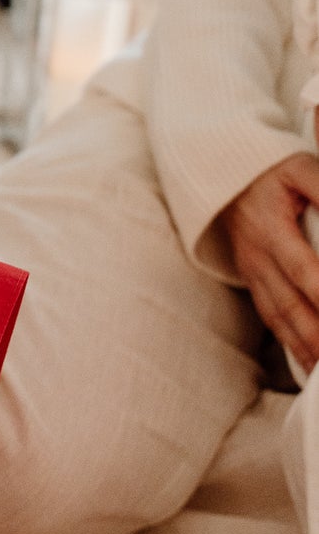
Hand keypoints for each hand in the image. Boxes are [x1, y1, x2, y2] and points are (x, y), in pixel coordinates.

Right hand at [221, 151, 318, 375]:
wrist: (223, 178)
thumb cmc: (270, 172)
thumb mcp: (299, 168)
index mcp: (270, 228)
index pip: (302, 268)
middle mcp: (258, 257)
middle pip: (292, 304)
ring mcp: (253, 273)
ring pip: (282, 319)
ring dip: (308, 348)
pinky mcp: (253, 282)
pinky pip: (272, 319)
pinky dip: (294, 345)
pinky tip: (312, 365)